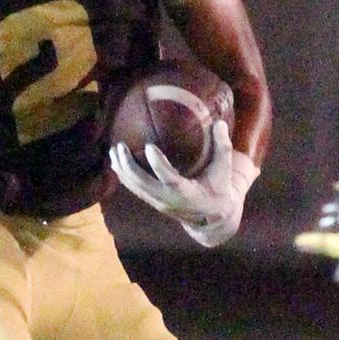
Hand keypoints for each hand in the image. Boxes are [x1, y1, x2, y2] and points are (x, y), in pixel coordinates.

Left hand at [110, 121, 259, 247]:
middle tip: (120, 146)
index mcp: (187, 193)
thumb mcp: (224, 170)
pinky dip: (123, 175)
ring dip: (122, 169)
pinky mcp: (153, 201)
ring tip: (114, 150)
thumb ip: (222, 146)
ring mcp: (159, 202)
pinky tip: (116, 161)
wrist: (212, 217)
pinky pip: (134, 189)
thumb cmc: (219, 189)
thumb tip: (220, 122)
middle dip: (129, 167)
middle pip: (143, 185)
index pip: (170, 180)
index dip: (158, 165)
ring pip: (135, 187)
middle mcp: (169, 200)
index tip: (149, 146)